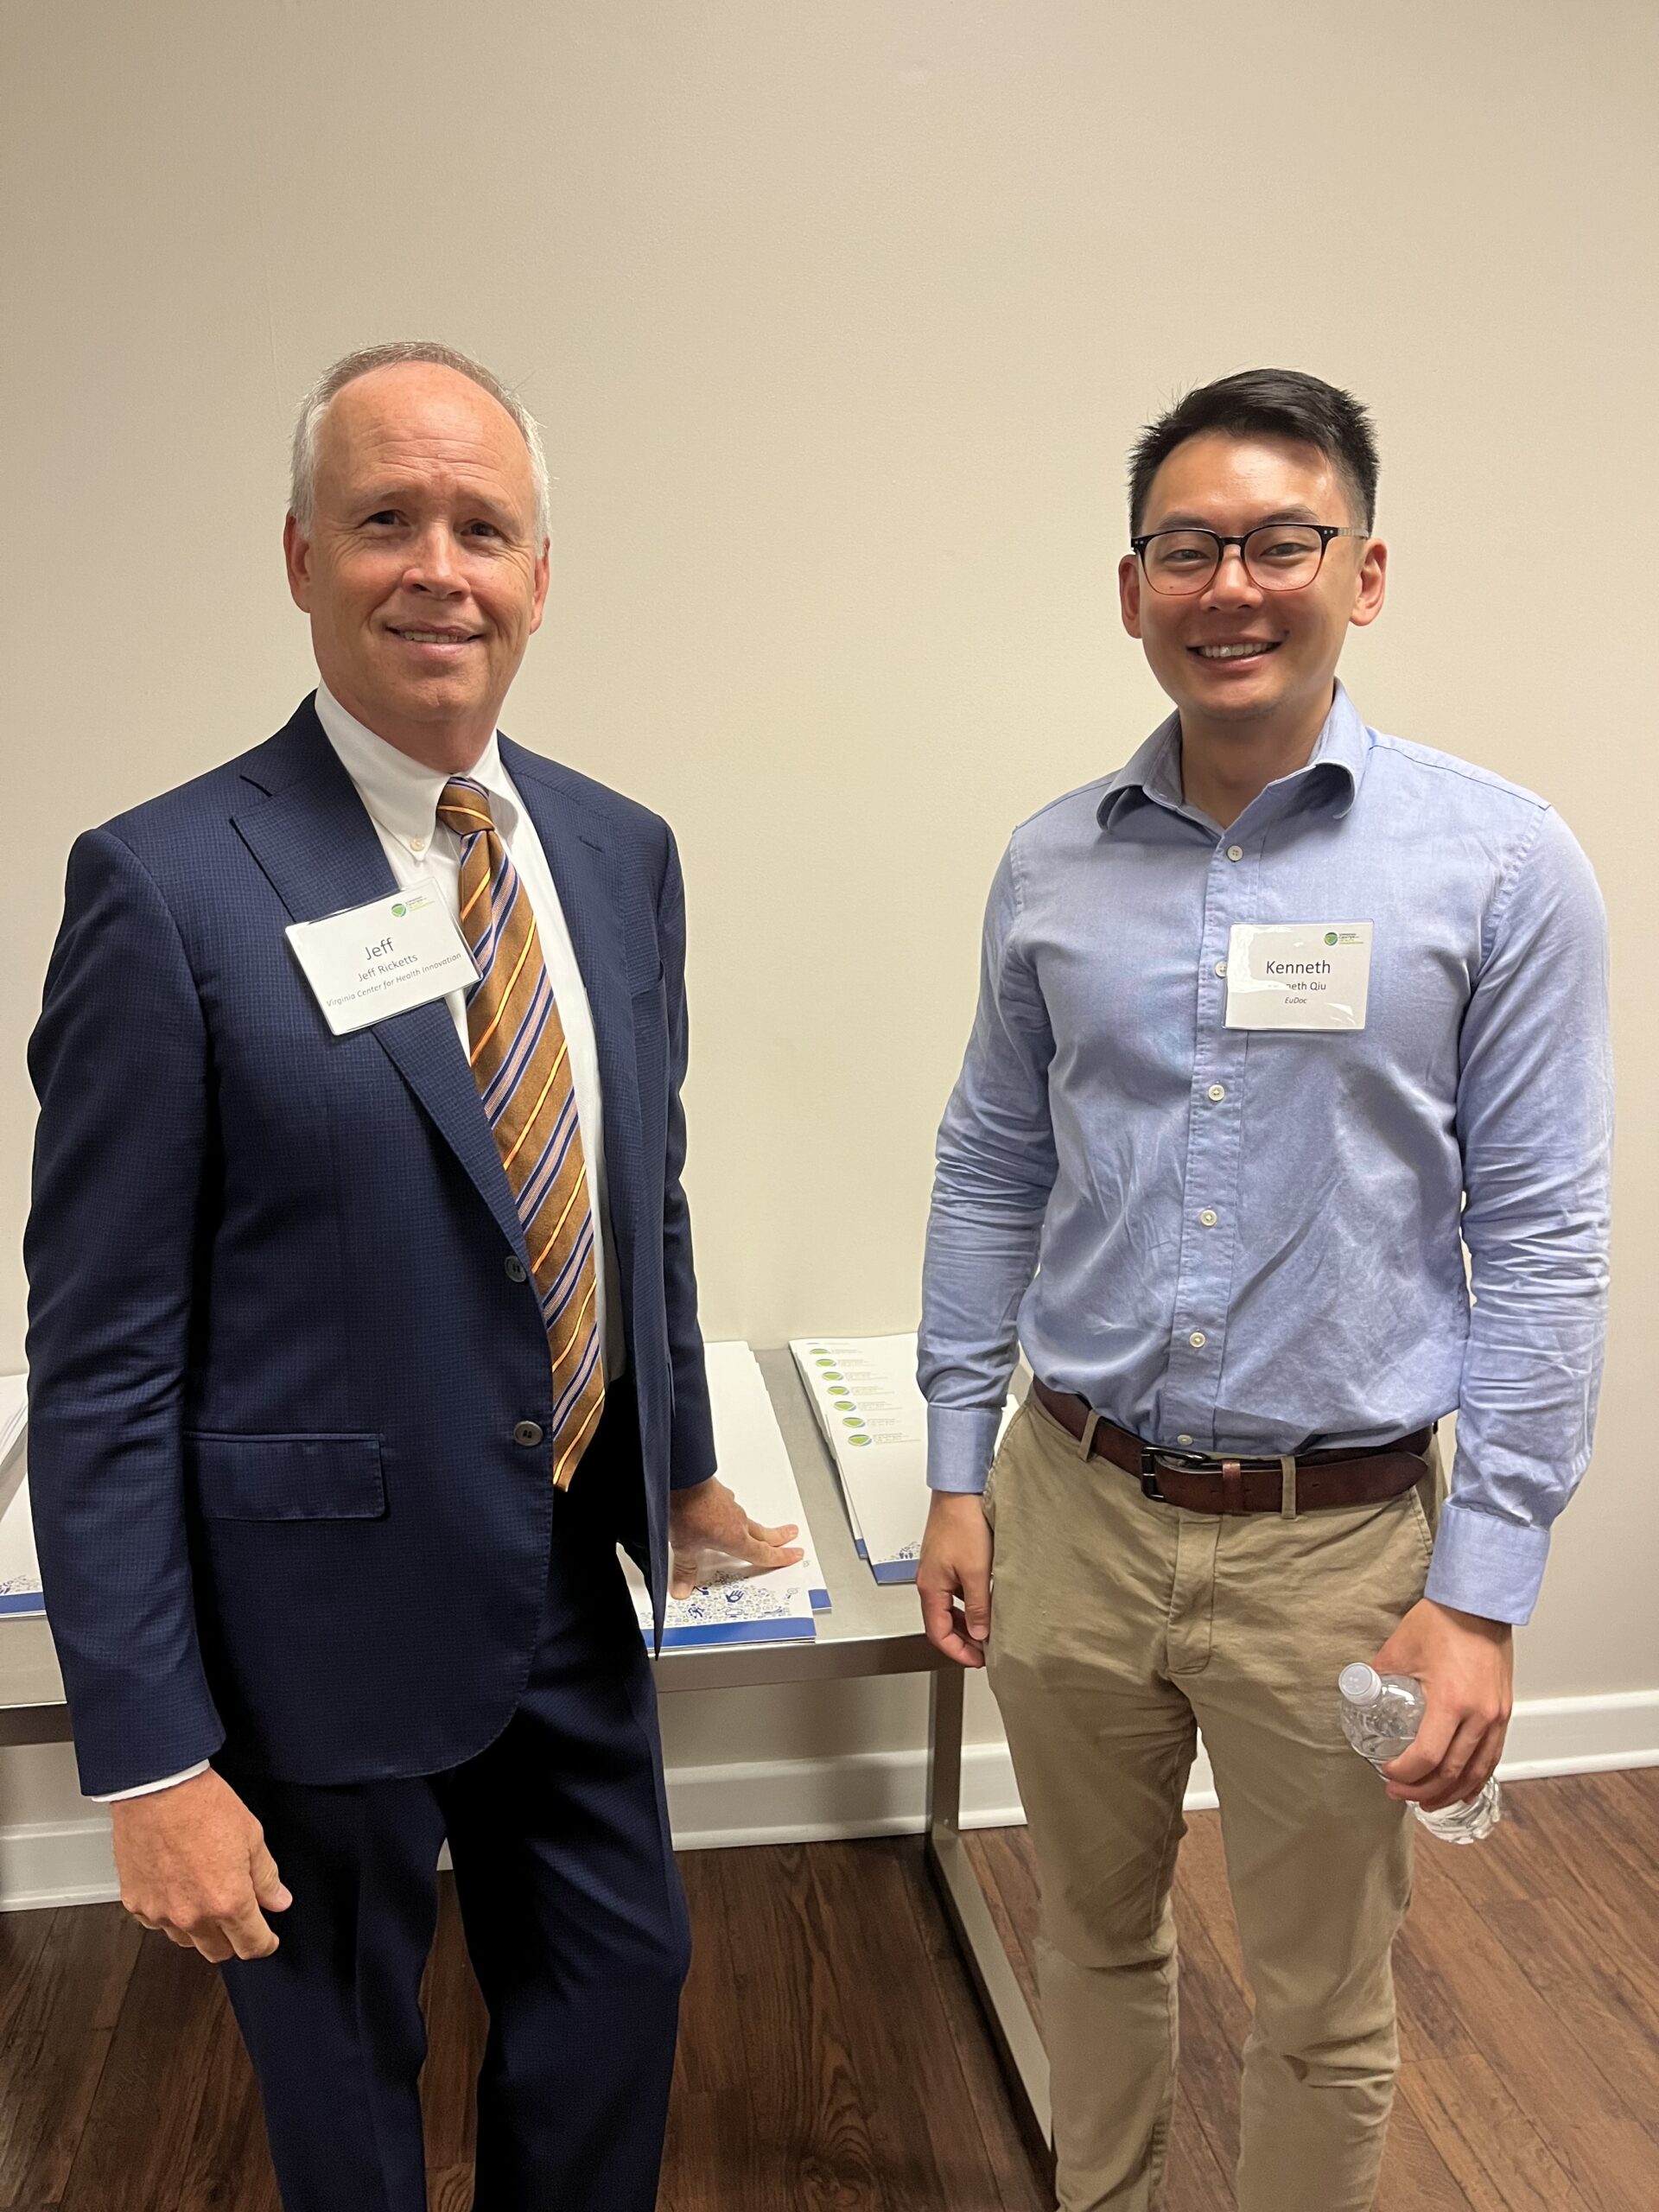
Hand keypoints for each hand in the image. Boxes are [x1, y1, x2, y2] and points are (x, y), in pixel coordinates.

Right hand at [111, 1768, 290, 1962]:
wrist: (157, 1787)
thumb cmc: (202, 1805)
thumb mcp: (252, 1836)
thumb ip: (266, 1877)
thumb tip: (278, 1900)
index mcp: (228, 1901)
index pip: (251, 1945)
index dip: (265, 1943)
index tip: (267, 1938)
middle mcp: (193, 1915)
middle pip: (218, 1952)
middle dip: (234, 1940)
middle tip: (240, 1917)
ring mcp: (161, 1913)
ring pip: (186, 1940)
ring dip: (201, 1928)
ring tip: (207, 1896)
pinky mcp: (136, 1903)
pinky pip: (157, 1923)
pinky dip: (170, 1913)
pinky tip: (178, 1888)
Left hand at [668, 1475, 802, 1598]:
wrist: (682, 1477)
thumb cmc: (687, 1511)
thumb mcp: (684, 1547)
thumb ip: (685, 1569)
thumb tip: (682, 1589)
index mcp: (735, 1539)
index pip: (763, 1553)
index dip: (780, 1557)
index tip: (795, 1554)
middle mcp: (737, 1521)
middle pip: (764, 1533)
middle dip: (779, 1537)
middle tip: (791, 1535)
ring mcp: (730, 1505)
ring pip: (748, 1520)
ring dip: (757, 1527)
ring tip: (759, 1531)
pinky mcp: (719, 1494)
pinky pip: (732, 1507)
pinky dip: (733, 1515)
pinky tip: (726, 1515)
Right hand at [917, 1492, 992, 1667]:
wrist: (960, 1491)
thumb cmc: (963, 1522)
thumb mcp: (977, 1571)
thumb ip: (978, 1607)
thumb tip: (980, 1633)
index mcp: (930, 1587)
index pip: (937, 1633)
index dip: (957, 1652)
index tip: (976, 1660)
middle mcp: (929, 1580)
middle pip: (940, 1623)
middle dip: (961, 1640)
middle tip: (983, 1650)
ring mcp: (936, 1570)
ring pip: (947, 1607)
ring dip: (965, 1622)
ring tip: (986, 1629)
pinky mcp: (946, 1559)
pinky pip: (953, 1591)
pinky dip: (966, 1603)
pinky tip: (984, 1601)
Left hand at [1371, 1597, 1513, 1811]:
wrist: (1478, 1605)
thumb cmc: (1442, 1621)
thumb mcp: (1400, 1649)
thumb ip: (1378, 1677)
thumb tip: (1360, 1695)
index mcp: (1451, 1702)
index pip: (1427, 1756)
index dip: (1405, 1772)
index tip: (1387, 1772)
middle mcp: (1479, 1715)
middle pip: (1452, 1771)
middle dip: (1423, 1789)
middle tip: (1399, 1793)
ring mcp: (1496, 1716)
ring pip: (1477, 1770)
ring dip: (1452, 1792)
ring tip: (1428, 1802)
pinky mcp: (1504, 1712)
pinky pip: (1493, 1756)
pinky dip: (1477, 1778)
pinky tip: (1463, 1788)